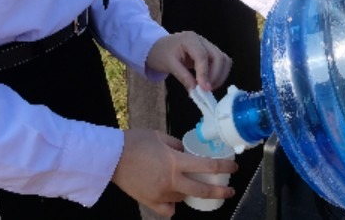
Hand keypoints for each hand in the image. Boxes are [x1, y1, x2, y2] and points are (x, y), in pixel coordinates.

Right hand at [112, 129, 236, 215]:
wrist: (110, 156)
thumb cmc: (134, 141)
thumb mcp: (160, 135)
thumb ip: (177, 145)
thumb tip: (187, 151)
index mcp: (175, 162)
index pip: (208, 166)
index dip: (225, 167)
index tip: (234, 167)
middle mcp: (171, 180)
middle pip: (203, 191)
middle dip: (221, 192)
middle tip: (229, 190)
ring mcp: (161, 194)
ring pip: (184, 198)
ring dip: (190, 192)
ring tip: (190, 185)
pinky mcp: (150, 201)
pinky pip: (168, 210)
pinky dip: (172, 205)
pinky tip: (174, 199)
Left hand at [147, 32, 231, 92]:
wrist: (158, 46)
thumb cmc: (161, 53)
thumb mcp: (168, 65)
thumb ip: (183, 77)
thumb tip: (195, 91)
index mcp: (190, 39)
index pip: (202, 56)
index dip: (205, 73)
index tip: (205, 89)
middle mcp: (202, 40)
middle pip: (219, 57)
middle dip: (216, 75)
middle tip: (207, 90)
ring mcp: (208, 46)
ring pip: (224, 60)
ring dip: (220, 76)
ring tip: (208, 88)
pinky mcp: (210, 53)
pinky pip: (221, 63)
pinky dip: (219, 74)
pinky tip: (209, 82)